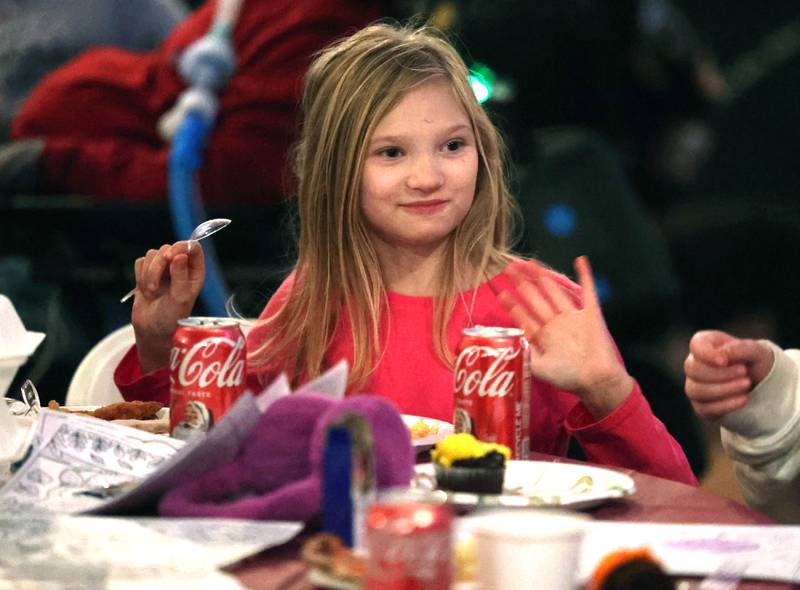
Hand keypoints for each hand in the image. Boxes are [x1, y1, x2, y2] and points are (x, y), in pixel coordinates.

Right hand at [131, 241, 204, 371]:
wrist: (152, 331)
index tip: (170, 257)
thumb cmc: (171, 318)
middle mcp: (181, 268)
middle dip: (158, 266)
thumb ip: (181, 276)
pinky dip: (139, 275)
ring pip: (152, 254)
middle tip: (154, 287)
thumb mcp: (180, 299)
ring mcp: (163, 270)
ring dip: (148, 274)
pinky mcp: (148, 273)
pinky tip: (145, 291)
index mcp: (195, 273)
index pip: (193, 247)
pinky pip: (140, 262)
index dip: (181, 247)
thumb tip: (180, 255)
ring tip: (151, 292)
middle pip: (168, 248)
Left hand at [499, 256, 632, 417]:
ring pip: (554, 292)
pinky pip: (588, 292)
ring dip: (542, 276)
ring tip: (529, 262)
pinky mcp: (591, 314)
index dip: (511, 304)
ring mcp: (573, 317)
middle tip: (509, 268)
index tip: (499, 291)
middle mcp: (556, 323)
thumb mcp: (540, 369)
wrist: (597, 381)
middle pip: (535, 299)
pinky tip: (579, 260)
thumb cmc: (569, 378)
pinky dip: (585, 276)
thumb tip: (508, 343)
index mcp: (543, 336)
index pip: (524, 316)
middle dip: (522, 284)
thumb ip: (524, 355)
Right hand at [684, 330, 773, 419]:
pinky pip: (704, 409)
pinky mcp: (701, 406)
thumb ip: (740, 348)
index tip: (724, 361)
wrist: (760, 383)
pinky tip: (743, 399)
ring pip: (696, 390)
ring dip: (724, 389)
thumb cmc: (753, 361)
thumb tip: (723, 356)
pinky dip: (726, 405)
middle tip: (744, 372)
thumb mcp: (754, 350)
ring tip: (747, 384)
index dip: (706, 354)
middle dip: (720, 373)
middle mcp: (694, 365)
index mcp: (704, 344)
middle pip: (693, 370)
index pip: (695, 345)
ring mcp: (695, 386)